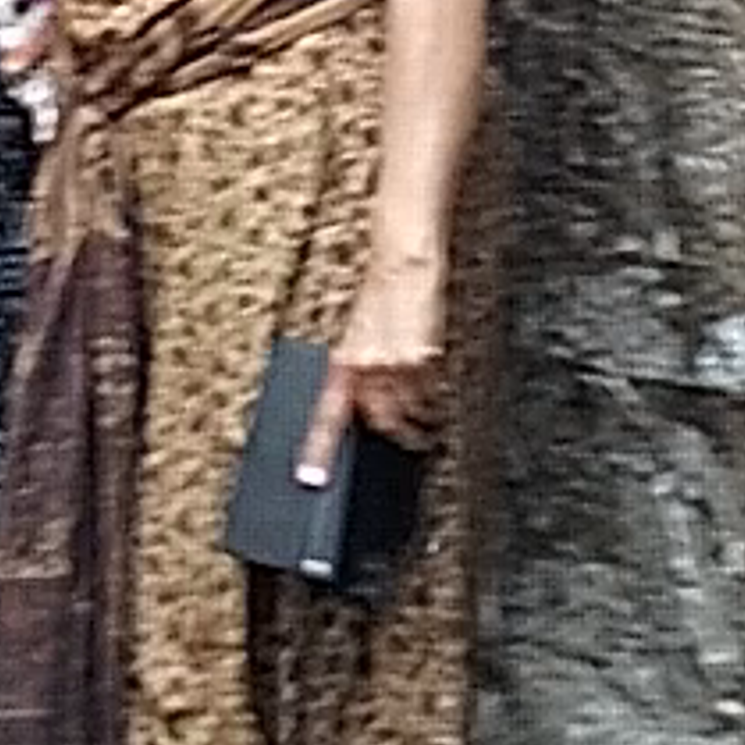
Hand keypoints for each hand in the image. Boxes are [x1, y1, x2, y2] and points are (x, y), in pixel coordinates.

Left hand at [305, 234, 447, 472]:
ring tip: (424, 417)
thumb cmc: (377, 296)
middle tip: (405, 439)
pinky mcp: (428, 360)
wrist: (405, 265)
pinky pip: (431, 393)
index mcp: (344, 363)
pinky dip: (432, 396)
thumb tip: (361, 408)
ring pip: (412, 412)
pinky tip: (431, 387)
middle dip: (395, 434)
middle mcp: (370, 368)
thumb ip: (355, 374)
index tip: (312, 479)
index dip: (317, 449)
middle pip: (383, 422)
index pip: (326, 415)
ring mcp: (401, 366)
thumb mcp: (355, 337)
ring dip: (418, 418)